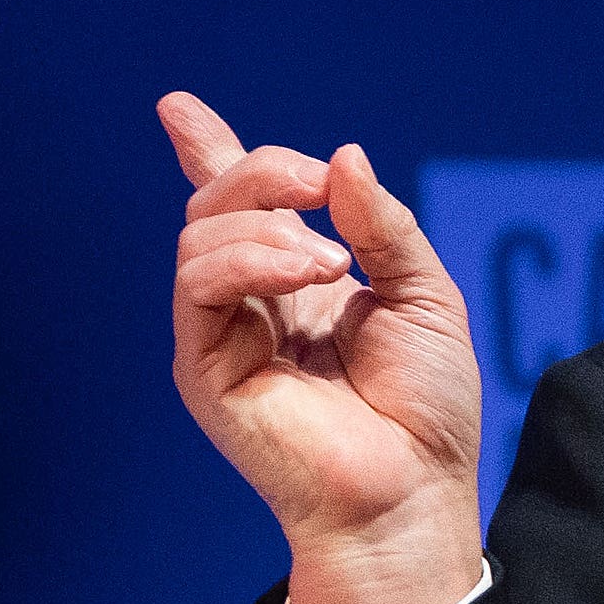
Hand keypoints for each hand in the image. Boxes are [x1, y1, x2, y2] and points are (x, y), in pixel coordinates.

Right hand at [163, 92, 488, 603]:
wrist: (412, 493)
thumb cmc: (425, 413)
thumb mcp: (424, 297)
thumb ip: (383, 227)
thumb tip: (343, 157)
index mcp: (299, 285)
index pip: (243, 209)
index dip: (211, 154)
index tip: (178, 109)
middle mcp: (253, 305)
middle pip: (219, 204)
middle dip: (263, 169)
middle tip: (319, 179)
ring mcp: (223, 335)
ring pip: (202, 234)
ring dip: (268, 221)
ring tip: (333, 261)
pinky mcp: (205, 368)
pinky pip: (200, 283)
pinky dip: (253, 257)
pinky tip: (310, 271)